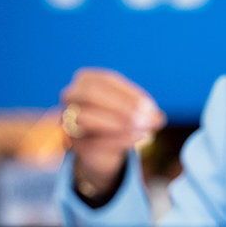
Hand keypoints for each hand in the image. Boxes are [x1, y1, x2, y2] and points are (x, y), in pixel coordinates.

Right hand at [60, 69, 165, 198]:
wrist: (101, 147)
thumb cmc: (117, 117)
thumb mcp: (130, 108)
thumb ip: (143, 109)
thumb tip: (158, 118)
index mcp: (85, 79)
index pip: (106, 80)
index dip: (129, 93)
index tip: (150, 106)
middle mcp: (70, 96)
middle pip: (91, 94)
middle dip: (122, 106)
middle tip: (147, 118)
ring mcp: (67, 119)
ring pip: (86, 118)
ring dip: (118, 124)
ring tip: (144, 129)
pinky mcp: (73, 143)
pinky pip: (93, 141)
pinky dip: (118, 140)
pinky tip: (138, 137)